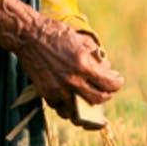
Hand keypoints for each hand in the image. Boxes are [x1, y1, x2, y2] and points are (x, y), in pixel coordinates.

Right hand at [0, 0, 123, 111]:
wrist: (29, 36)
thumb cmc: (56, 33)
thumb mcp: (80, 39)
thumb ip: (95, 54)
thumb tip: (105, 67)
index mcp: (83, 64)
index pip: (108, 83)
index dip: (117, 83)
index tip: (118, 81)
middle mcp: (72, 80)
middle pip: (98, 99)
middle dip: (106, 95)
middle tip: (107, 90)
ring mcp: (59, 90)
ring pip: (80, 111)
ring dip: (88, 107)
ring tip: (91, 100)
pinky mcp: (47, 94)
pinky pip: (62, 109)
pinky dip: (70, 107)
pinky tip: (74, 100)